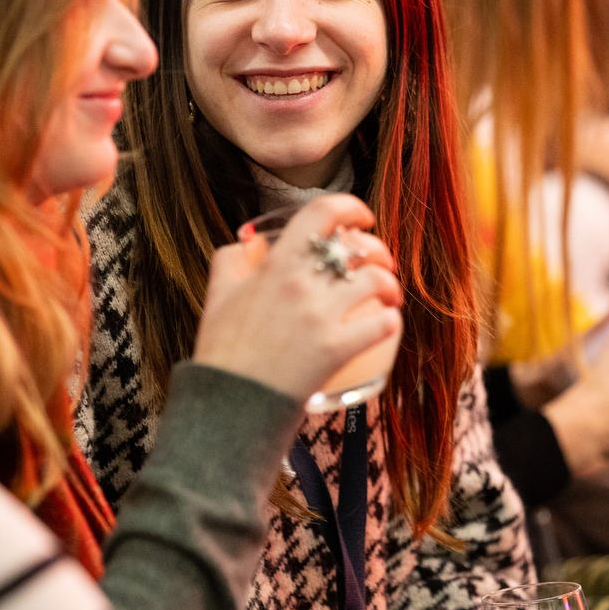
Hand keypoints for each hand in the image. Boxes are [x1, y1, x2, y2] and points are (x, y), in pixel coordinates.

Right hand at [193, 194, 402, 401]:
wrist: (229, 402)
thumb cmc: (224, 352)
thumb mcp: (217, 295)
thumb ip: (230, 262)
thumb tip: (244, 244)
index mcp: (276, 266)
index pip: (321, 214)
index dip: (350, 207)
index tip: (360, 217)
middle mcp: (302, 285)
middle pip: (359, 248)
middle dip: (378, 251)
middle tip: (379, 262)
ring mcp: (322, 317)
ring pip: (377, 282)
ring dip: (390, 285)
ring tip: (388, 296)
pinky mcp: (338, 349)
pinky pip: (382, 324)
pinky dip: (390, 321)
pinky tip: (387, 323)